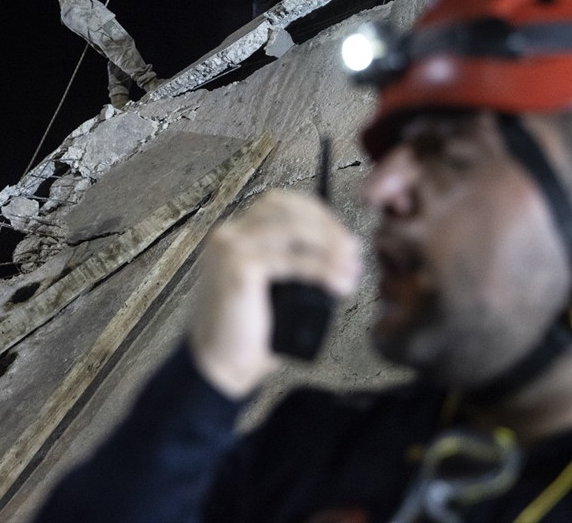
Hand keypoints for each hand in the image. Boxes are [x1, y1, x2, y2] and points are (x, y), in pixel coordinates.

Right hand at [188, 189, 361, 398]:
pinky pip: (292, 260)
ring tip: (351, 269)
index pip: (280, 204)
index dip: (317, 215)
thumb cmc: (245, 334)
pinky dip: (322, 269)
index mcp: (234, 236)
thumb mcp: (273, 288)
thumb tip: (342, 254)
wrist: (219, 366)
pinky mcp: (239, 268)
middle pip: (288, 209)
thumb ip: (295, 263)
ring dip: (330, 247)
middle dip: (328, 228)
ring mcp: (230, 249)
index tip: (343, 238)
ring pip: (293, 229)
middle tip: (353, 252)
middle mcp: (228, 236)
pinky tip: (338, 283)